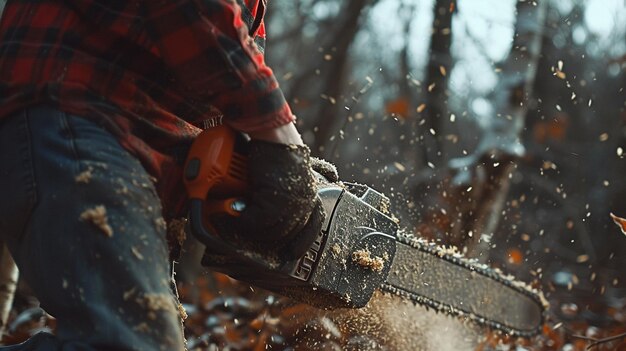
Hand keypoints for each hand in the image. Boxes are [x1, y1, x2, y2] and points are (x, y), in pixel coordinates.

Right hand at [214, 138, 324, 258]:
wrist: (270, 131)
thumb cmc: (273, 150)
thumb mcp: (283, 174)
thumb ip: (279, 193)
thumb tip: (263, 209)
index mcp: (310, 195)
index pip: (313, 227)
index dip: (301, 243)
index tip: (290, 254)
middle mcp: (305, 200)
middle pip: (287, 234)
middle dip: (267, 239)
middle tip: (249, 235)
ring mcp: (292, 201)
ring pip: (271, 230)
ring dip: (252, 231)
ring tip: (236, 224)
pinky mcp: (275, 197)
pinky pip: (258, 221)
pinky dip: (244, 222)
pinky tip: (234, 216)